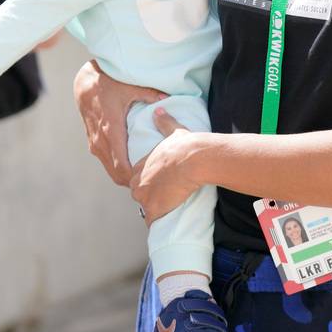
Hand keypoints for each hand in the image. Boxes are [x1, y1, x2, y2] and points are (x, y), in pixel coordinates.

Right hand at [73, 61, 166, 185]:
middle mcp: (100, 141)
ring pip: (110, 170)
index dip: (135, 176)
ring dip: (125, 176)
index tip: (152, 179)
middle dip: (133, 180)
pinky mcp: (93, 143)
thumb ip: (149, 94)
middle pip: (116, 174)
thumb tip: (167, 99)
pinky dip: (118, 168)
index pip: (121, 165)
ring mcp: (95, 143)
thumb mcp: (129, 86)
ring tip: (145, 177)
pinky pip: (106, 162)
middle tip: (153, 182)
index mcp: (111, 130)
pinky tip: (133, 167)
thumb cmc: (108, 83)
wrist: (84, 83)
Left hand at [129, 109, 200, 224]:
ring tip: (169, 208)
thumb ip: (163, 122)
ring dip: (155, 208)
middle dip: (149, 196)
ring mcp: (145, 197)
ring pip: (145, 207)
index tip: (160, 182)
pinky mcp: (154, 209)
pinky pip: (152, 220)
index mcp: (141, 165)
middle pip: (139, 193)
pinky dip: (158, 221)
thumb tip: (159, 110)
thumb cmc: (184, 147)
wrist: (193, 161)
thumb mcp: (173, 131)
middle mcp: (138, 182)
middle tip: (165, 196)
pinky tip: (167, 219)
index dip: (150, 180)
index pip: (138, 177)